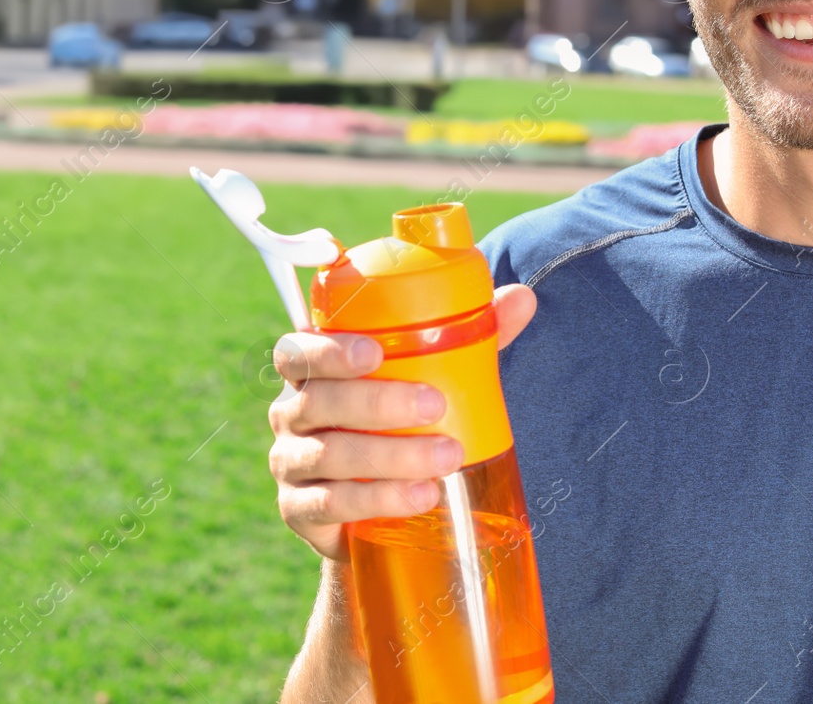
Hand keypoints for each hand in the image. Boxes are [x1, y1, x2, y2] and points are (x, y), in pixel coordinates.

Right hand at [266, 283, 537, 561]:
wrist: (382, 510)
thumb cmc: (405, 425)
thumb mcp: (435, 379)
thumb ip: (470, 338)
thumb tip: (522, 298)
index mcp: (312, 373)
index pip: (297, 351)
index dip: (328, 350)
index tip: (375, 352)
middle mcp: (291, 415)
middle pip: (317, 402)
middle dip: (376, 402)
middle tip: (435, 406)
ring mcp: (290, 465)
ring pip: (327, 456)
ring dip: (388, 456)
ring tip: (445, 460)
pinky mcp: (299, 512)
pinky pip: (329, 505)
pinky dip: (378, 499)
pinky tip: (421, 496)